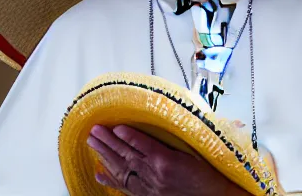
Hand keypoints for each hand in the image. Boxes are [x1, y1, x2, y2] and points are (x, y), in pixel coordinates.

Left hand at [87, 124, 248, 195]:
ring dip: (105, 155)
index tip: (115, 126)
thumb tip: (180, 114)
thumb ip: (182, 135)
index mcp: (168, 161)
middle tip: (94, 130)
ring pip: (123, 169)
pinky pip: (126, 187)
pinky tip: (99, 173)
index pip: (143, 145)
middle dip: (108, 142)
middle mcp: (155, 175)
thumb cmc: (209, 174)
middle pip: (127, 156)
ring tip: (92, 142)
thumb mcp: (197, 150)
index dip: (128, 136)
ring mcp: (150, 187)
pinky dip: (111, 179)